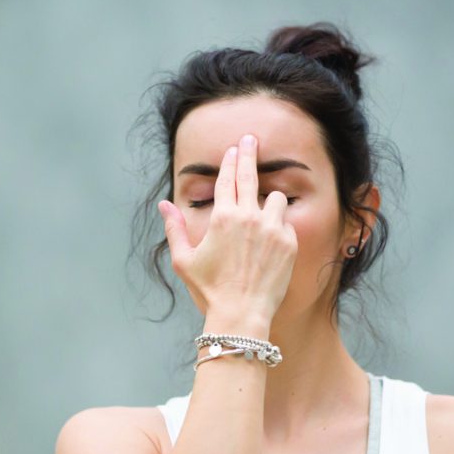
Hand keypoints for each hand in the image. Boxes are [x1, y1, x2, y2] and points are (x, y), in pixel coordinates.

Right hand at [157, 133, 297, 321]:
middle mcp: (249, 217)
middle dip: (250, 154)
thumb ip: (174, 228)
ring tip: (262, 212)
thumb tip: (164, 205)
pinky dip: (279, 226)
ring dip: (269, 200)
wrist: (241, 314)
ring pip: (275, 198)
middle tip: (252, 140)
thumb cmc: (209, 289)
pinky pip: (286, 223)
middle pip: (251, 175)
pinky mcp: (289, 242)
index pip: (227, 179)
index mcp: (222, 217)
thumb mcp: (184, 260)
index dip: (230, 161)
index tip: (234, 149)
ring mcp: (272, 228)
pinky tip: (270, 241)